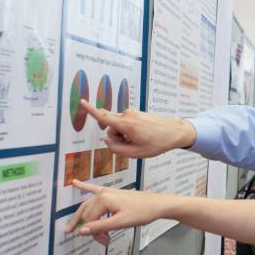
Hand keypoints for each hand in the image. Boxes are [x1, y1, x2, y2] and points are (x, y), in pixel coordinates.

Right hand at [65, 181, 169, 243]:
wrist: (156, 204)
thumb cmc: (141, 213)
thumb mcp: (120, 222)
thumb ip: (100, 227)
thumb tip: (81, 231)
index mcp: (103, 199)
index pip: (89, 220)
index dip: (94, 233)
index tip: (105, 241)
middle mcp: (102, 193)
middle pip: (88, 213)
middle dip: (90, 228)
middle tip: (96, 240)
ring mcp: (107, 191)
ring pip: (89, 205)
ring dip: (86, 218)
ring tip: (77, 227)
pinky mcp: (112, 192)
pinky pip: (94, 189)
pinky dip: (84, 187)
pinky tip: (75, 183)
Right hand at [80, 100, 195, 157]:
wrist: (172, 132)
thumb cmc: (155, 144)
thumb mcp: (135, 153)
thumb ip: (116, 148)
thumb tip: (106, 140)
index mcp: (126, 125)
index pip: (103, 117)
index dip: (90, 110)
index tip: (81, 101)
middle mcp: (127, 115)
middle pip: (109, 126)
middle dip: (115, 136)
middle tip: (131, 144)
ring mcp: (131, 112)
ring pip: (117, 125)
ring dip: (123, 134)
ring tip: (139, 139)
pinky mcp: (135, 113)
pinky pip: (124, 123)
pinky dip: (128, 130)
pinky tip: (141, 135)